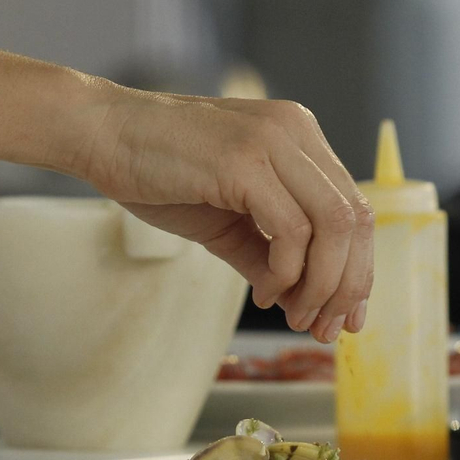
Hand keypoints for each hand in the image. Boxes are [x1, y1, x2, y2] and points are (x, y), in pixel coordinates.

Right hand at [75, 87, 373, 343]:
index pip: (354, 209)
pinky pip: (291, 231)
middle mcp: (296, 132)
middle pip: (355, 219)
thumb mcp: (227, 221)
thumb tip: (300, 300)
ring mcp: (272, 142)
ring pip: (333, 227)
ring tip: (295, 315)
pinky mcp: (244, 161)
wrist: (100, 135)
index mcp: (299, 138)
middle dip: (347, 284)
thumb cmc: (158, 172)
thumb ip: (267, 253)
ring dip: (321, 284)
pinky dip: (286, 273)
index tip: (344, 316)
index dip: (358, 269)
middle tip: (324, 327)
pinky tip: (264, 293)